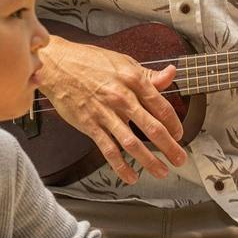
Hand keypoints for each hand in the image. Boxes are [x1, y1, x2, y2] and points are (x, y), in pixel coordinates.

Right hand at [38, 37, 186, 183]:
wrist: (57, 64)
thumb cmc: (90, 61)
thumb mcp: (124, 62)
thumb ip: (149, 74)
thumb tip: (171, 74)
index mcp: (133, 80)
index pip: (161, 107)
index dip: (174, 124)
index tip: (179, 134)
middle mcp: (122, 98)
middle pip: (152, 128)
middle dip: (170, 147)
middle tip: (180, 159)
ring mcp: (105, 113)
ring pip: (132, 143)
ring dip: (149, 161)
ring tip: (162, 171)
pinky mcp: (90, 125)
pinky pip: (108, 150)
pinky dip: (121, 166)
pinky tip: (131, 176)